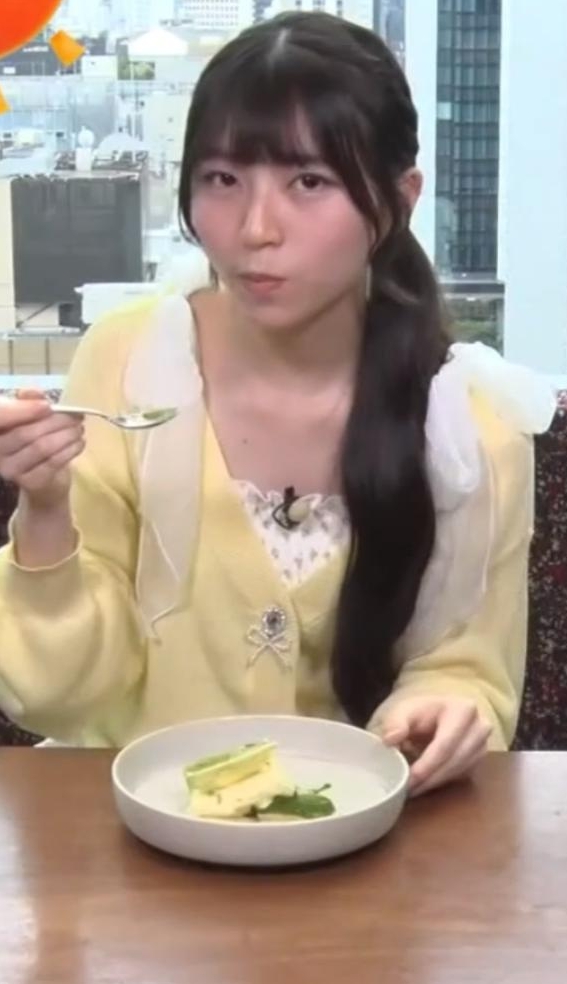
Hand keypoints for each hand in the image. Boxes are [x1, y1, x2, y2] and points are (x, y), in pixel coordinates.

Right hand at [0, 390, 84, 509]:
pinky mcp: (30, 482)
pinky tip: (80, 443)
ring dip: (66, 435)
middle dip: (55, 422)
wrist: (44, 480)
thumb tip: (32, 392)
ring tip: (79, 428)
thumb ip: (29, 402)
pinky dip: (71, 449)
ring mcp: (11, 469)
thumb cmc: (36, 442)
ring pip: (42, 447)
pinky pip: (54, 462)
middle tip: (75, 417)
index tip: (47, 406)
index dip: (23, 410)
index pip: (1, 417)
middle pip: (26, 433)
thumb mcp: (32, 418)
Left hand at [381, 696, 491, 796]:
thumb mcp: (404, 710)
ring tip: (413, 789)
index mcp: (463, 709)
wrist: (438, 712)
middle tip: (408, 790)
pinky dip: (442, 782)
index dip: (427, 765)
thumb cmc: (420, 712)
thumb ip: (395, 722)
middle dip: (430, 778)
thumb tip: (391, 739)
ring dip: (435, 783)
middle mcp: (480, 726)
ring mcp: (484, 743)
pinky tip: (425, 784)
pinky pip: (462, 775)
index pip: (445, 744)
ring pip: (460, 771)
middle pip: (454, 760)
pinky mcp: (480, 759)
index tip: (408, 780)